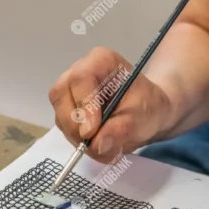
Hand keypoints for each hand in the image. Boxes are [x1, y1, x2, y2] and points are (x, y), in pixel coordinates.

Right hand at [49, 47, 173, 163]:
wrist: (147, 114)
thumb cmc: (148, 108)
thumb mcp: (142, 118)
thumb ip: (121, 130)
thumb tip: (97, 145)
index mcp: (100, 61)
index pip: (80, 79)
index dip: (82, 106)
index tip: (90, 133)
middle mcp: (79, 72)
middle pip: (61, 96)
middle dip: (74, 125)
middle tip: (91, 144)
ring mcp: (70, 92)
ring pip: (60, 114)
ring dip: (76, 136)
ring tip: (101, 146)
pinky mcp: (67, 110)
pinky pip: (63, 127)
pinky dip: (77, 140)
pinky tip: (97, 143)